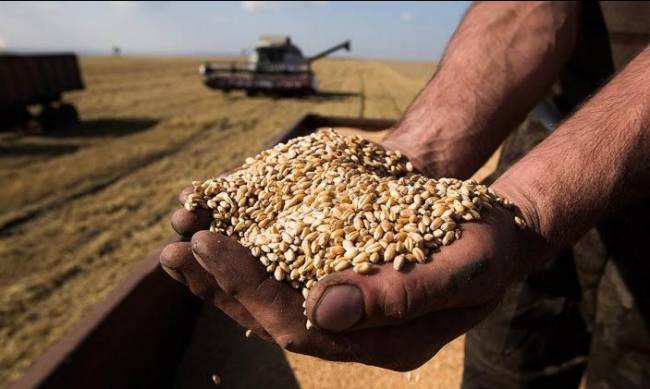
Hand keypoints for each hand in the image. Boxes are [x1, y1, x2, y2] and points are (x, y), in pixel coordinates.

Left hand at [160, 183, 546, 370]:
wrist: (494, 229)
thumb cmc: (486, 248)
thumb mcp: (462, 268)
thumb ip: (400, 295)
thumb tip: (323, 309)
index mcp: (382, 340)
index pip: (301, 327)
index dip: (250, 289)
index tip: (210, 246)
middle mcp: (353, 328)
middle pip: (272, 316)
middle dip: (220, 284)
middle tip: (175, 250)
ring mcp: (342, 300)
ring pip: (269, 294)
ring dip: (221, 272)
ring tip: (176, 243)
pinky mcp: (335, 270)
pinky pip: (283, 265)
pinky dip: (248, 248)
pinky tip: (218, 225)